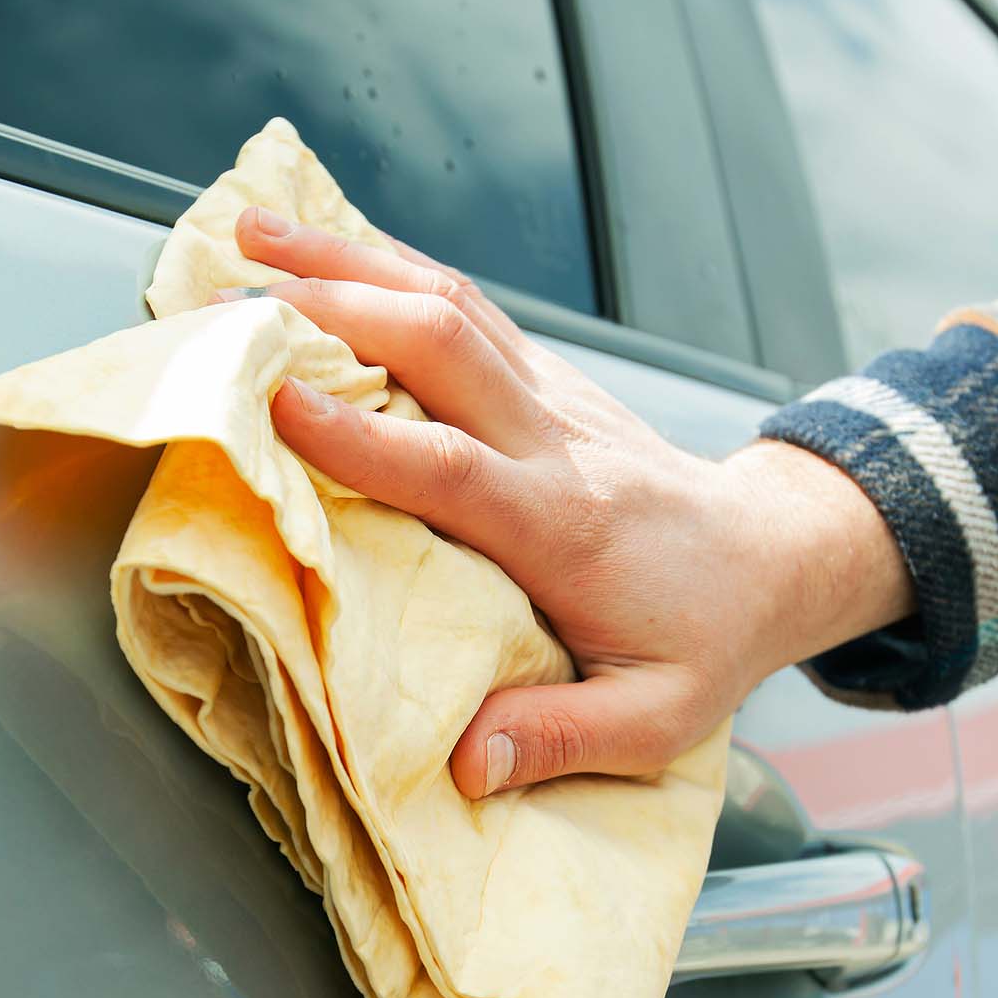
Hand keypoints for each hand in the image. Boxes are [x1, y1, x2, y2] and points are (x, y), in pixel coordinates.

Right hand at [230, 207, 913, 797]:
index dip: (363, 434)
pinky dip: (386, 264)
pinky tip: (321, 244)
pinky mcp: (542, 376)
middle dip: (333, 304)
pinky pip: (461, 302)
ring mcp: (549, 394)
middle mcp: (553, 439)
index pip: (455, 468)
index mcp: (565, 525)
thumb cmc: (703, 640)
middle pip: (442, 342)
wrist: (769, 557)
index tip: (273, 405)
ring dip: (345, 259)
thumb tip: (468, 766)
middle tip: (228, 295)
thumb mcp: (655, 719)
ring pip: (448, 300)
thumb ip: (560, 738)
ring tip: (249, 230)